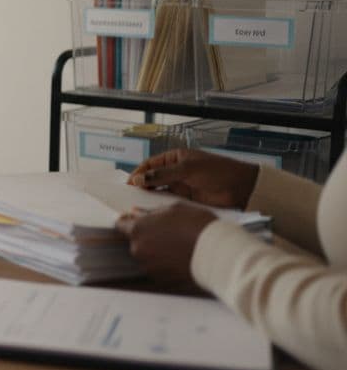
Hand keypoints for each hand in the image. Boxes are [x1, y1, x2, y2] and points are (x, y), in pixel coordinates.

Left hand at [116, 202, 217, 286]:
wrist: (217, 252)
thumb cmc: (197, 226)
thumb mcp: (174, 209)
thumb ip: (151, 212)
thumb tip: (136, 212)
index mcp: (138, 229)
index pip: (121, 225)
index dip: (128, 221)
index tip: (134, 220)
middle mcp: (138, 249)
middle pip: (135, 241)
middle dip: (145, 236)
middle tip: (166, 232)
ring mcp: (148, 265)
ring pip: (146, 255)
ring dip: (154, 250)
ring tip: (176, 244)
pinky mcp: (159, 278)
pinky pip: (156, 267)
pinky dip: (163, 262)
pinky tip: (178, 256)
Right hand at [127, 148, 258, 208]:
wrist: (242, 188)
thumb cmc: (217, 172)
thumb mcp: (188, 170)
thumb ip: (162, 175)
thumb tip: (137, 179)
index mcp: (174, 158)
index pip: (150, 164)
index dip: (138, 173)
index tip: (127, 184)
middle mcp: (174, 171)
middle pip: (151, 178)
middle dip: (141, 186)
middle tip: (127, 197)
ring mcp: (179, 185)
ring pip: (158, 190)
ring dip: (149, 196)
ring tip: (136, 205)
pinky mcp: (185, 199)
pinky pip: (167, 201)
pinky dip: (159, 205)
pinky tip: (151, 211)